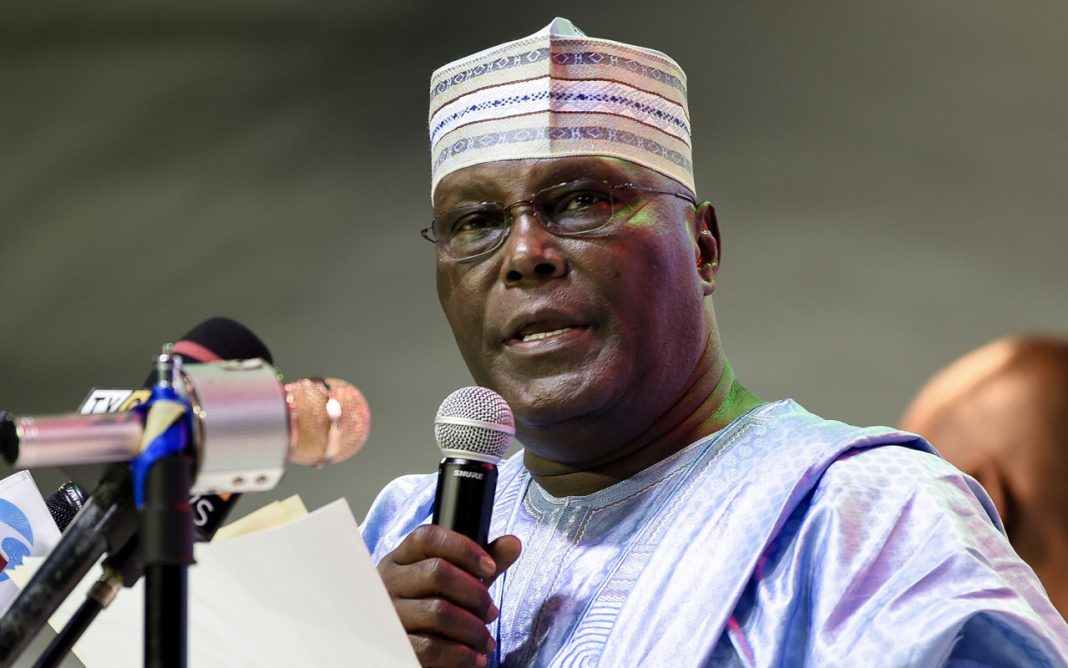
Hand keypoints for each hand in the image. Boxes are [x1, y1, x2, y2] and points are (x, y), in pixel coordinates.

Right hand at [378, 525, 521, 666]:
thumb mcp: (459, 581)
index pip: (428, 537)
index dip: (463, 548)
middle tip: (491, 612)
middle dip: (475, 594)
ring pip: (438, 612)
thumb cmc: (435, 608)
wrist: (410, 650)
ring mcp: (389, 614)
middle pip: (437, 572)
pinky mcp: (395, 646)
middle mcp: (390, 582)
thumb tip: (513, 543)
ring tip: (486, 640)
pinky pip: (431, 647)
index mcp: (402, 559)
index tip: (490, 567)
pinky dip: (461, 654)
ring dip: (473, 628)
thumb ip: (484, 563)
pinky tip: (474, 658)